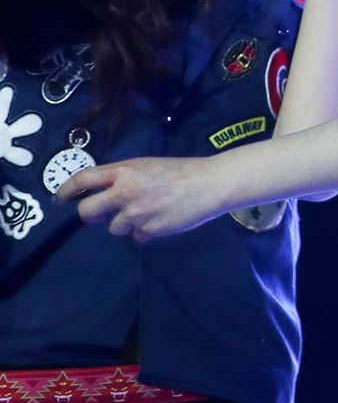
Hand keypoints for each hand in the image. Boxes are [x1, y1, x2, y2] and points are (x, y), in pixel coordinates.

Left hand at [57, 156, 223, 241]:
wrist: (211, 184)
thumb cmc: (181, 171)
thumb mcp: (147, 166)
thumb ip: (123, 177)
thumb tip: (103, 193)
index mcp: (124, 171)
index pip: (82, 180)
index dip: (67, 191)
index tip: (62, 198)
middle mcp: (125, 192)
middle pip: (87, 212)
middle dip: (92, 214)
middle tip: (103, 212)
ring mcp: (136, 214)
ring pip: (113, 227)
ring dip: (125, 223)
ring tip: (148, 212)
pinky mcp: (149, 230)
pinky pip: (136, 236)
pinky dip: (144, 230)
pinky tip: (160, 219)